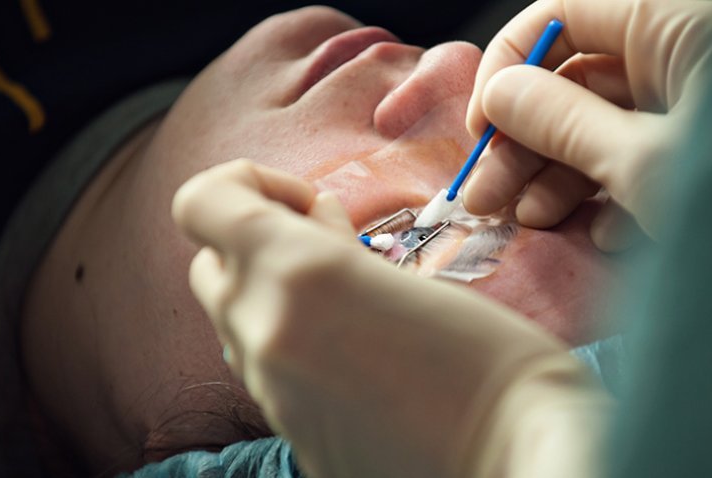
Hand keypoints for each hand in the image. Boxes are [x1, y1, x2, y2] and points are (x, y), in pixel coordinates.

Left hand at [172, 159, 610, 477]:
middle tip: (330, 246)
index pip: (200, 202)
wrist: (511, 462)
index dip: (249, 184)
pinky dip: (288, 336)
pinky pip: (260, 363)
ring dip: (273, 288)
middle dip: (258, 239)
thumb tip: (307, 222)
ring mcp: (267, 389)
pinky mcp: (285, 430)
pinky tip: (352, 346)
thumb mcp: (404, 273)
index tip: (311, 204)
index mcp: (296, 274)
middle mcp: (262, 330)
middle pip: (209, 260)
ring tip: (348, 297)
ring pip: (233, 313)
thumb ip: (331, 243)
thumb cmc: (489, 361)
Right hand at [464, 0, 711, 249]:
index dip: (509, 67)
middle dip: (526, 141)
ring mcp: (695, 101)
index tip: (483, 128)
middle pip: (575, 80)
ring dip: (559, 176)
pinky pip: (642, 154)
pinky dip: (614, 193)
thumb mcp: (645, 161)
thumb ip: (562, 122)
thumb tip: (501, 98)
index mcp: (680, 18)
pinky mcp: (704, 145)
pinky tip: (606, 235)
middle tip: (486, 196)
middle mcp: (686, 49)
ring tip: (531, 222)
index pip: (562, 14)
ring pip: (602, 124)